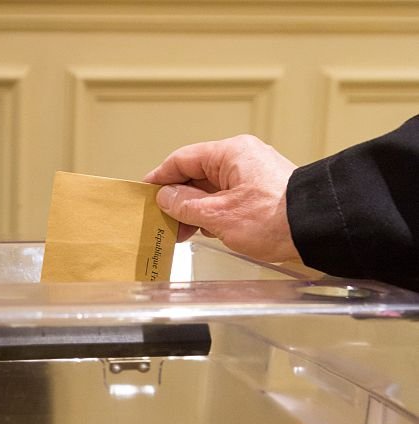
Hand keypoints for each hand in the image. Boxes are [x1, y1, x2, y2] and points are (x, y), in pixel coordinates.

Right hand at [144, 134, 298, 263]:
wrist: (315, 229)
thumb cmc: (274, 218)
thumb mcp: (218, 215)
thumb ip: (186, 205)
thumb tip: (166, 198)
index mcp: (230, 153)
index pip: (183, 159)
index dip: (161, 177)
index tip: (145, 193)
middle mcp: (242, 159)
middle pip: (197, 175)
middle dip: (178, 199)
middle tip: (162, 221)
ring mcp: (253, 176)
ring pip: (212, 189)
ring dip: (195, 210)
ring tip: (183, 232)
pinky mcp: (261, 193)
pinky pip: (227, 199)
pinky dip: (213, 214)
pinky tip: (207, 231)